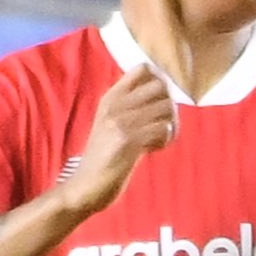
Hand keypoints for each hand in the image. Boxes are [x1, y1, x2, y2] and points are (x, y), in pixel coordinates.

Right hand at [59, 65, 176, 216]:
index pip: (143, 68)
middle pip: (161, 85)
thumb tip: (162, 96)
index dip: (160, 82)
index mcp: (111, 98)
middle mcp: (115, 105)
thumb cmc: (103, 159)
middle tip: (164, 124)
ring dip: (171, 124)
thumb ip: (130, 108)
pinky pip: (163, 129)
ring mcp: (121, 122)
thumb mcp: (110, 125)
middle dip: (170, 105)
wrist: (84, 187)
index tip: (159, 104)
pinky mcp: (129, 141)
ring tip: (160, 139)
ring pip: (166, 106)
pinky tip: (154, 149)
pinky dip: (165, 139)